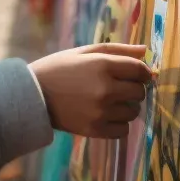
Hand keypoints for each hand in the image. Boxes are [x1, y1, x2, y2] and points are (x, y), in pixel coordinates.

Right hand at [30, 44, 152, 138]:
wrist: (34, 95)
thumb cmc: (60, 68)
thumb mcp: (85, 52)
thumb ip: (117, 49)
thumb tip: (145, 50)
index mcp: (102, 65)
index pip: (139, 70)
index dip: (144, 72)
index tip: (138, 74)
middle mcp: (105, 89)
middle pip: (139, 92)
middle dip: (134, 88)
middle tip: (120, 87)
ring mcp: (101, 112)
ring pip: (133, 112)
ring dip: (127, 106)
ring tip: (111, 101)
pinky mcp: (95, 130)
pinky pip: (123, 130)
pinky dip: (119, 123)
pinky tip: (106, 115)